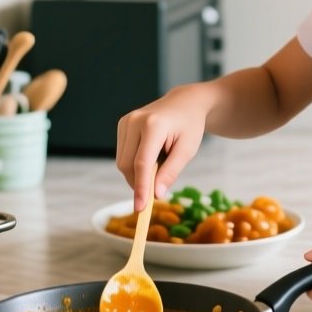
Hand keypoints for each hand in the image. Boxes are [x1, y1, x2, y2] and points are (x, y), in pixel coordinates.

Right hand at [116, 86, 207, 210]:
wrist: (185, 103)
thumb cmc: (190, 126)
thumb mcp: (188, 150)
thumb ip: (171, 172)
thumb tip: (157, 195)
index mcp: (154, 125)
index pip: (142, 163)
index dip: (141, 188)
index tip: (140, 209)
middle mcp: (134, 121)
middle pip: (127, 165)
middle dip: (139, 183)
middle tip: (157, 189)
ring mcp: (125, 122)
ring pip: (122, 162)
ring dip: (138, 173)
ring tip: (160, 160)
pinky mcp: (122, 125)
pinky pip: (123, 155)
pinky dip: (135, 163)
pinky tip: (152, 154)